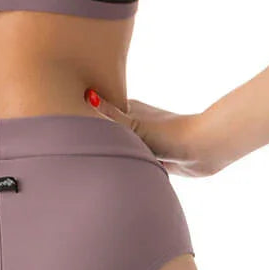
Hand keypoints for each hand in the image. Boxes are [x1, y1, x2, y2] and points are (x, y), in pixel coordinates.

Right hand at [84, 89, 224, 176]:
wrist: (203, 150)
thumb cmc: (168, 134)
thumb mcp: (133, 124)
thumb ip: (109, 113)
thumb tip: (87, 94)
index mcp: (129, 111)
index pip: (99, 112)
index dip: (84, 117)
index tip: (65, 124)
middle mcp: (136, 124)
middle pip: (109, 132)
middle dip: (98, 140)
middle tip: (74, 151)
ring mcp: (145, 141)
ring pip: (122, 148)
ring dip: (113, 156)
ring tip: (91, 165)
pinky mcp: (155, 158)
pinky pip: (135, 163)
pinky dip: (128, 168)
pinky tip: (116, 175)